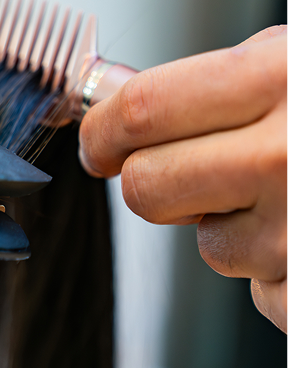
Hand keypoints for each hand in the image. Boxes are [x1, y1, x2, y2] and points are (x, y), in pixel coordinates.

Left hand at [79, 26, 287, 332]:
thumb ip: (211, 87)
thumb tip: (117, 110)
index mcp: (280, 79)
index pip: (141, 112)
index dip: (102, 133)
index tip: (99, 145)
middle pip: (150, 191)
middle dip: (150, 183)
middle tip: (173, 171)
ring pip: (207, 247)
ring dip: (228, 224)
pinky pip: (262, 289)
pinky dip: (278, 267)